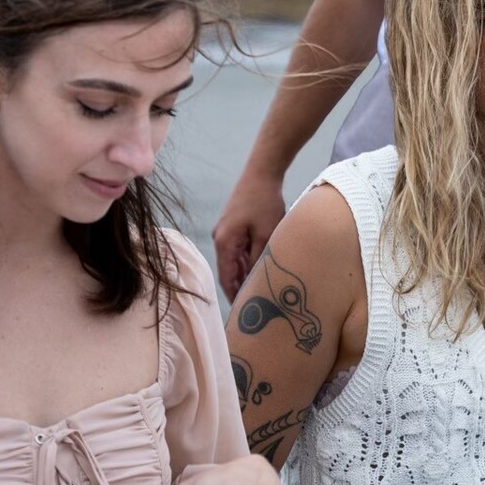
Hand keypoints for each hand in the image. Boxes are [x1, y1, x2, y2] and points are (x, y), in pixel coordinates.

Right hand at [213, 169, 287, 297]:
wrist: (262, 173)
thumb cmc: (264, 203)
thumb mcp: (265, 234)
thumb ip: (258, 258)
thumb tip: (255, 279)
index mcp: (224, 243)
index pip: (226, 277)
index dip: (233, 295)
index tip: (242, 311)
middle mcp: (220, 238)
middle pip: (228, 269)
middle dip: (239, 286)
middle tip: (253, 305)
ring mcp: (225, 231)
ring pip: (234, 259)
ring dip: (244, 272)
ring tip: (257, 290)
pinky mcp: (233, 225)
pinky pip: (238, 248)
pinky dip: (246, 259)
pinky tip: (257, 268)